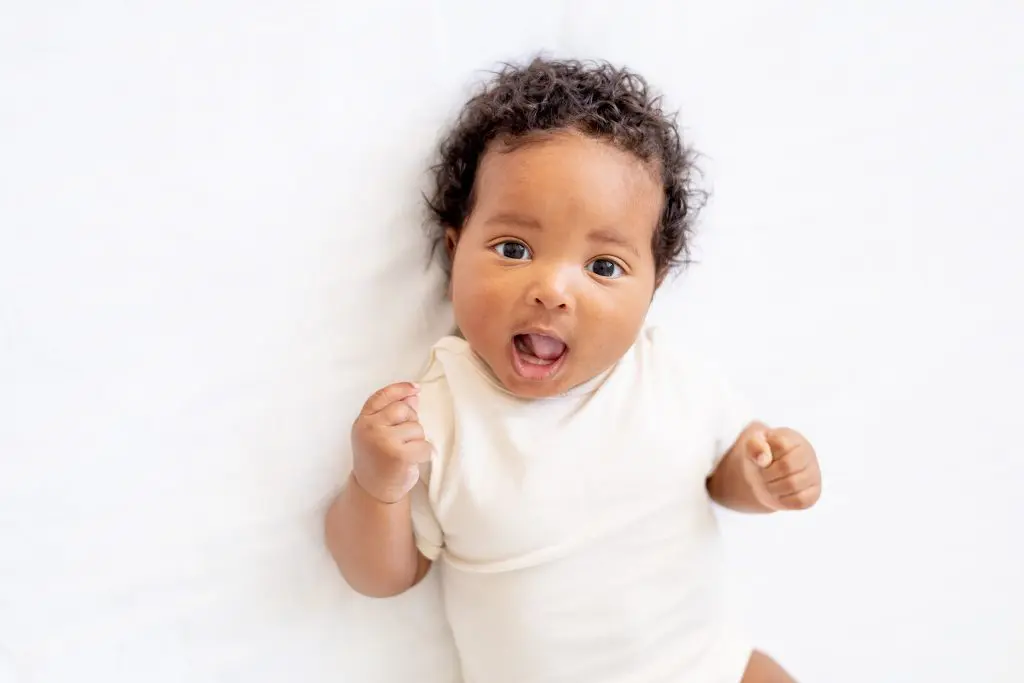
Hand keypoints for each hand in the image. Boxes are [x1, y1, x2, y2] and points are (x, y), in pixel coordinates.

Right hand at [351, 382, 431, 503]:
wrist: (373, 491)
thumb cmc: (379, 459)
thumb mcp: (380, 433)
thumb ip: (394, 413)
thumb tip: (412, 394)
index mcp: (363, 420)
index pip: (382, 396)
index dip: (400, 389)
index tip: (415, 388)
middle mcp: (370, 428)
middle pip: (404, 409)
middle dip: (410, 422)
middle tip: (402, 440)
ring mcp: (383, 441)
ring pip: (417, 428)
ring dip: (417, 441)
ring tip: (404, 453)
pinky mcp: (399, 455)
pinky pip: (425, 445)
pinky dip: (424, 454)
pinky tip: (412, 462)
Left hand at [745, 427, 820, 510]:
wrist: (767, 475)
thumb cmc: (762, 457)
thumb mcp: (752, 445)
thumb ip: (754, 445)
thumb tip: (763, 458)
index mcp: (794, 439)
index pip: (781, 444)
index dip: (765, 454)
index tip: (761, 459)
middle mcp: (809, 455)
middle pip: (787, 466)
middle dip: (768, 473)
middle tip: (763, 474)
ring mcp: (814, 475)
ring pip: (793, 485)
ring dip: (773, 487)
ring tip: (769, 483)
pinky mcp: (814, 494)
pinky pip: (799, 501)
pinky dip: (783, 500)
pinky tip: (779, 493)